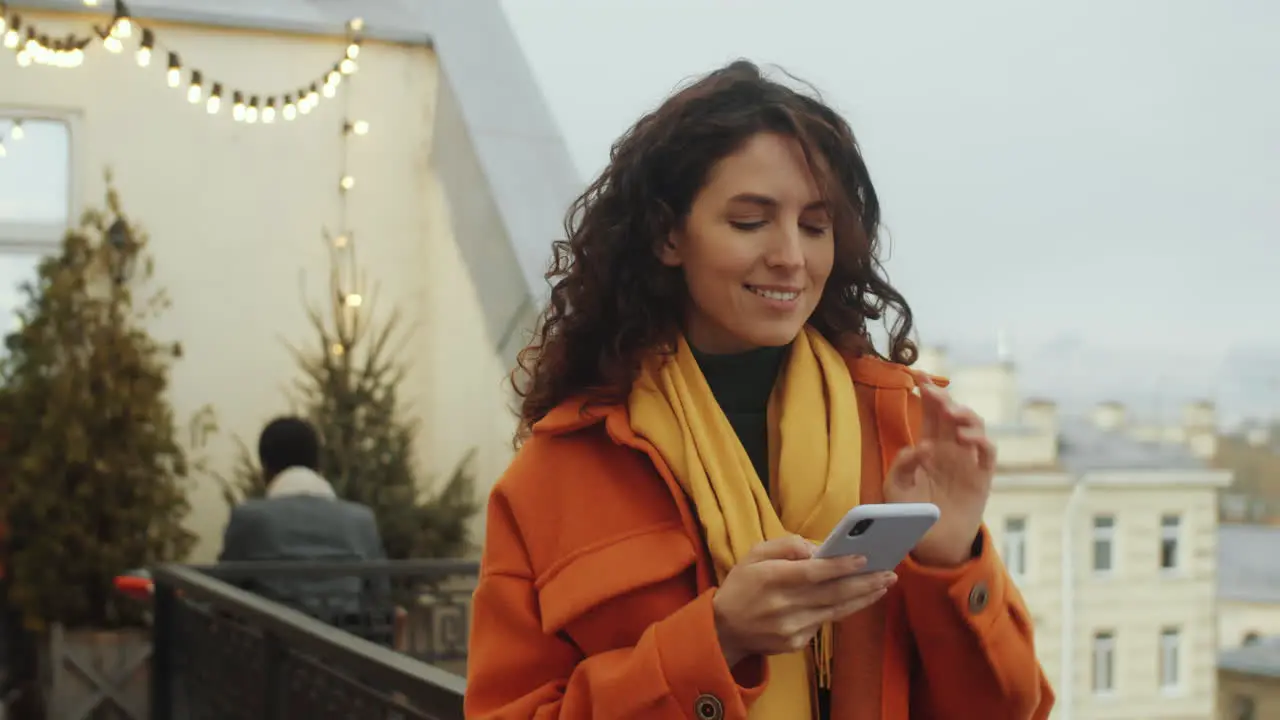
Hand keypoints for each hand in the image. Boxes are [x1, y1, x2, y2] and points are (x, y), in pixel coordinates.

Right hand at [711, 536, 896, 666]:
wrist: (723, 629)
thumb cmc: (741, 586)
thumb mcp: (752, 555)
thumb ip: (782, 545)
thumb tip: (814, 549)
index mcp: (770, 579)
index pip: (812, 572)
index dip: (840, 565)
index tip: (865, 557)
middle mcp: (782, 606)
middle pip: (832, 594)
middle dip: (864, 582)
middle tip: (889, 573)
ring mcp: (790, 628)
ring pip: (835, 611)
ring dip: (862, 598)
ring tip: (883, 585)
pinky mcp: (795, 644)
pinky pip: (823, 624)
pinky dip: (841, 610)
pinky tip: (856, 599)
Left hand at [884, 373, 995, 566]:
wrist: (931, 544)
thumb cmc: (910, 513)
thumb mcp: (896, 488)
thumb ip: (901, 466)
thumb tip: (919, 447)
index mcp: (929, 446)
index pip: (931, 413)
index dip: (927, 393)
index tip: (917, 376)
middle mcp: (950, 449)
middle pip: (952, 414)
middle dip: (944, 398)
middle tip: (932, 391)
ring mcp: (968, 462)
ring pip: (975, 427)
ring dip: (966, 415)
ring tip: (952, 414)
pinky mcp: (982, 478)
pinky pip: (988, 454)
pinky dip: (981, 440)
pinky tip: (966, 438)